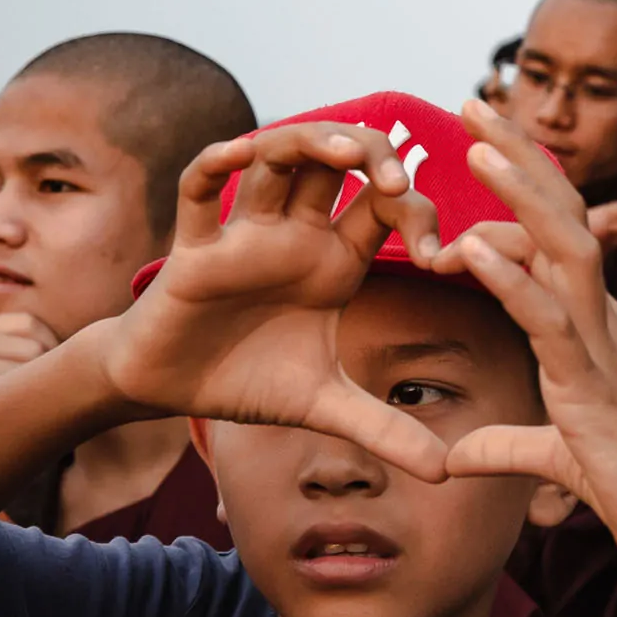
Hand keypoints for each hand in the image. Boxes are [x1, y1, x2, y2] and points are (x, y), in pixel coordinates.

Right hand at [0, 312, 57, 422]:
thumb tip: (54, 357)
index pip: (30, 325)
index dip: (53, 348)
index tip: (57, 374)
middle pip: (34, 350)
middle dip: (49, 375)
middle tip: (53, 400)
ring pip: (24, 374)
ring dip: (36, 397)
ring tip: (39, 414)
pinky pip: (3, 395)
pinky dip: (16, 409)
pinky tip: (16, 424)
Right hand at [94, 122, 446, 472]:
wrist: (168, 390)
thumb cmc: (245, 380)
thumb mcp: (325, 406)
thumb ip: (385, 430)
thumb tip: (448, 473)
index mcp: (334, 259)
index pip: (387, 208)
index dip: (419, 216)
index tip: (439, 255)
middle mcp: (295, 234)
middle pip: (339, 161)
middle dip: (373, 156)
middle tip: (398, 180)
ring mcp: (244, 233)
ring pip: (276, 158)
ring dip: (310, 143)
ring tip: (345, 151)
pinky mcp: (193, 247)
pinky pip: (199, 189)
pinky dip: (216, 165)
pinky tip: (240, 154)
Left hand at [429, 102, 616, 616]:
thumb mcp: (559, 461)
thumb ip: (508, 447)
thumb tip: (452, 455)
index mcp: (596, 328)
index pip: (555, 235)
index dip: (515, 187)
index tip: (473, 144)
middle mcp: (606, 322)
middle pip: (562, 215)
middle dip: (518, 154)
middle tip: (472, 100)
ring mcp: (605, 349)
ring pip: (565, 247)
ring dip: (517, 191)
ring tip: (471, 141)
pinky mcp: (595, 389)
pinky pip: (552, 322)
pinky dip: (512, 281)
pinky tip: (472, 250)